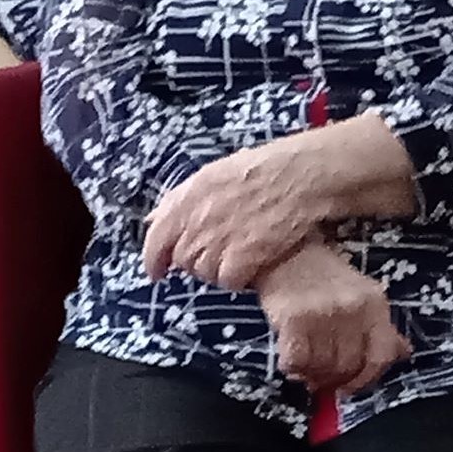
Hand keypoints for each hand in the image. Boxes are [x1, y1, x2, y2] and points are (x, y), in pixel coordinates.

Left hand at [143, 132, 357, 290]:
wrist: (300, 176)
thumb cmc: (262, 171)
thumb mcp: (213, 174)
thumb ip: (180, 200)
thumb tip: (152, 220)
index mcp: (187, 198)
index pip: (155, 238)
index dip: (153, 259)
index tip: (157, 273)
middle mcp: (196, 221)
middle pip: (184, 259)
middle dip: (198, 260)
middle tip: (223, 250)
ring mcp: (217, 241)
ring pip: (205, 273)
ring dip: (221, 268)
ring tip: (245, 249)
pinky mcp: (240, 259)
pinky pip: (229, 280)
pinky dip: (242, 276)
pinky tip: (256, 258)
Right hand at [257, 244, 410, 399]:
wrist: (284, 251)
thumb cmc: (323, 276)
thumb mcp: (361, 295)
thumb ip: (380, 327)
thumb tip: (402, 354)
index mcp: (374, 304)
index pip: (382, 356)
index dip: (367, 380)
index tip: (351, 388)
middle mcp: (352, 309)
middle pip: (348, 367)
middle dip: (334, 380)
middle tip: (321, 378)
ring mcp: (322, 313)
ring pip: (322, 368)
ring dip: (312, 374)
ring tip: (306, 365)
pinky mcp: (292, 318)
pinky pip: (296, 361)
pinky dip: (292, 367)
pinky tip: (291, 358)